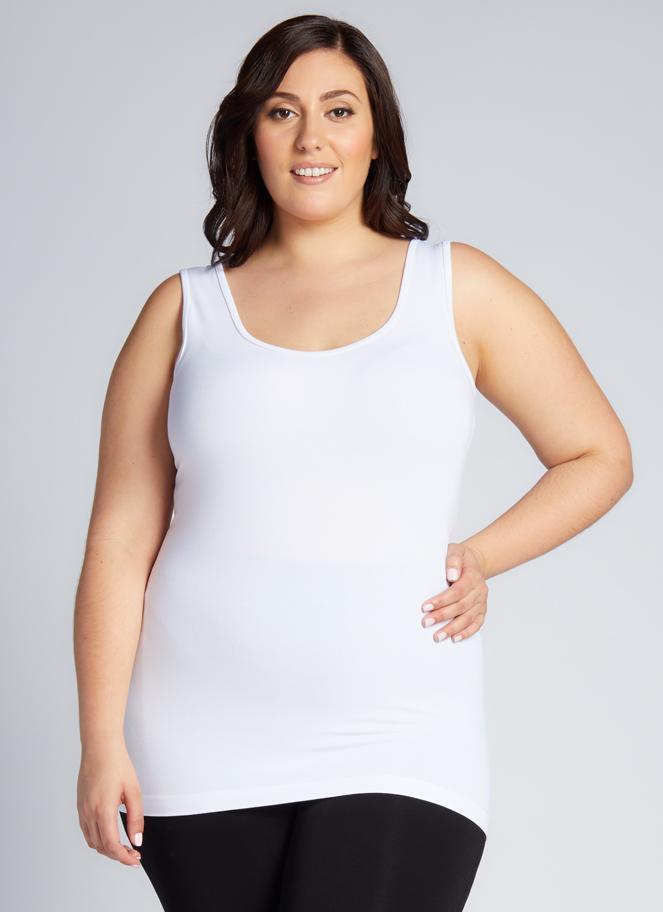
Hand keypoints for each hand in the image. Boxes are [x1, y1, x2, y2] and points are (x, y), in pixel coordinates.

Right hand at [77, 741, 143, 866]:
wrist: (99, 747)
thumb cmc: (118, 765)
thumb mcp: (133, 791)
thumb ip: (136, 818)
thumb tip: (137, 840)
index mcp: (102, 810)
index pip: (111, 845)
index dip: (124, 857)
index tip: (135, 860)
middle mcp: (88, 813)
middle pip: (101, 847)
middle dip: (117, 855)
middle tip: (133, 855)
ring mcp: (81, 810)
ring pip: (92, 841)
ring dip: (107, 848)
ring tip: (124, 846)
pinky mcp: (80, 806)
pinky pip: (86, 831)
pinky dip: (98, 839)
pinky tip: (110, 835)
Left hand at [420, 542, 487, 641]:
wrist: (474, 563)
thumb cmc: (460, 558)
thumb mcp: (456, 551)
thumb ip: (453, 560)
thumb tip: (451, 575)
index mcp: (472, 577)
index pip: (457, 591)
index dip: (442, 600)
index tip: (425, 607)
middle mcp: (479, 591)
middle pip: (461, 606)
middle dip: (442, 616)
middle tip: (426, 622)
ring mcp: (482, 602)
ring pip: (468, 618)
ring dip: (452, 628)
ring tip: (437, 636)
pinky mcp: (482, 610)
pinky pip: (477, 624)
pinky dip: (467, 632)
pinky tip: (455, 639)